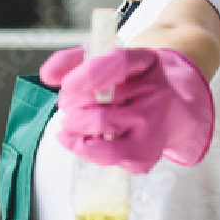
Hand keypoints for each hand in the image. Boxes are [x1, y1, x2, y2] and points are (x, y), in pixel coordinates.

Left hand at [39, 46, 213, 173]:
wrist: (172, 101)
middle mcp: (155, 94)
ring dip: (75, 135)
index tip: (66, 85)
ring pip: (103, 139)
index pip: (119, 64)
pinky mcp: (148, 154)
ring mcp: (154, 127)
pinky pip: (108, 159)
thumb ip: (72, 60)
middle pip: (101, 114)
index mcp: (145, 62)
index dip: (89, 76)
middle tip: (68, 108)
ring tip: (71, 126)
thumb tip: (47, 75)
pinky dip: (88, 151)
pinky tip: (89, 140)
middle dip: (72, 113)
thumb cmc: (130, 80)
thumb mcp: (106, 59)